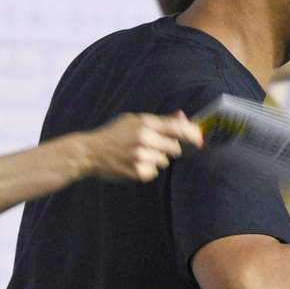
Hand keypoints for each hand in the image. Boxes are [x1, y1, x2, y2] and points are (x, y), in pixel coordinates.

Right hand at [85, 111, 203, 182]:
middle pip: (174, 148)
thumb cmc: (113, 134)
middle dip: (168, 149)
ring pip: (164, 161)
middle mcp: (145, 139)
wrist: (90, 152)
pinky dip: (146, 169)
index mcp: (145, 123)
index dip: (192, 134)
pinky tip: (132, 163)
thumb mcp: (133, 120)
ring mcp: (141, 156)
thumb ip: (160, 120)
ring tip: (137, 155)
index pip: (177, 128)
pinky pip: (153, 172)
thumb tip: (182, 116)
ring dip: (156, 159)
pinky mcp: (137, 172)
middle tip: (153, 147)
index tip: (199, 140)